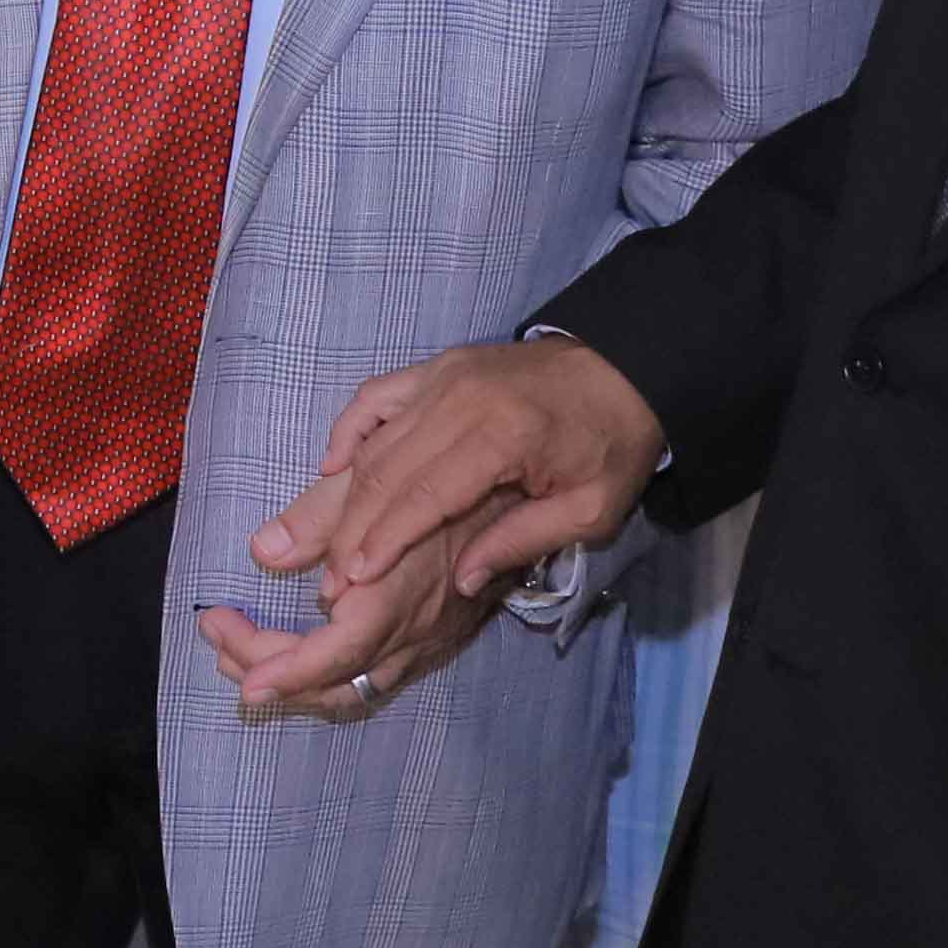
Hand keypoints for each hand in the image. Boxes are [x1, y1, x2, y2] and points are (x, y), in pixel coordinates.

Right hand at [209, 332, 665, 722]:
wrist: (626, 370)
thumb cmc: (612, 447)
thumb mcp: (590, 510)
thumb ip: (522, 542)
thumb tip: (460, 581)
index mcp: (502, 437)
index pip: (425, 496)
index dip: (383, 540)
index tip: (351, 580)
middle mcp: (460, 401)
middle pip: (387, 471)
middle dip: (351, 528)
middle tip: (325, 575)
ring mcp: (443, 377)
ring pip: (375, 440)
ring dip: (344, 494)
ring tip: (320, 540)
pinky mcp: (436, 367)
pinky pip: (376, 397)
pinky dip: (349, 430)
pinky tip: (332, 466)